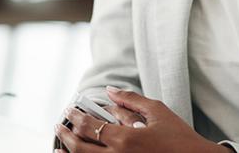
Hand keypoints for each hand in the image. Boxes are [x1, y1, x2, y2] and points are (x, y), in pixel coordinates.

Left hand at [55, 86, 225, 152]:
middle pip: (80, 148)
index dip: (76, 117)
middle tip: (59, 126)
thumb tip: (109, 91)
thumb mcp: (157, 112)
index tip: (69, 111)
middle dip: (66, 135)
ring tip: (60, 146)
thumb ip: (130, 100)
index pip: (90, 127)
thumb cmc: (179, 138)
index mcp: (125, 139)